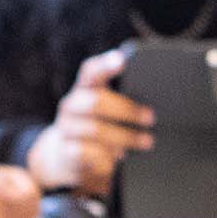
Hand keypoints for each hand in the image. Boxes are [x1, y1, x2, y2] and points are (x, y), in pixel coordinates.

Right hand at [26, 49, 155, 194]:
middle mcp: (71, 105)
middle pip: (96, 102)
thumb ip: (124, 103)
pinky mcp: (66, 151)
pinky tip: (119, 157)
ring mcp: (66, 128)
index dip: (106, 65)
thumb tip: (151, 109)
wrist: (65, 157)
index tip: (122, 60)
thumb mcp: (108, 112)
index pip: (91, 72)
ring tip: (146, 142)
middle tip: (150, 118)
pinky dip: (107, 156)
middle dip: (127, 110)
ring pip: (96, 130)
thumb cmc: (98, 128)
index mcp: (84, 89)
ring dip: (125, 137)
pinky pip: (88, 152)